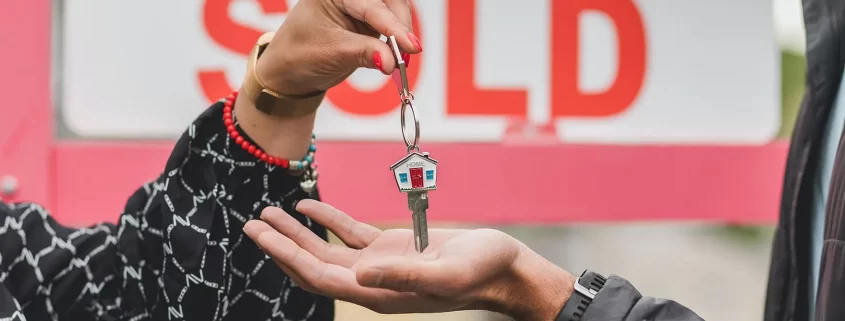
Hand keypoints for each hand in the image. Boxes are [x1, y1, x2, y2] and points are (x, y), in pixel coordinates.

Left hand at [243, 200, 575, 320]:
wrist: (505, 267)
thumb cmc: (484, 271)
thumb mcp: (448, 272)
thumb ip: (405, 276)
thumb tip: (358, 277)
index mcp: (380, 292)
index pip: (320, 277)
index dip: (288, 257)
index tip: (262, 236)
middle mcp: (372, 281)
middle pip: (313, 265)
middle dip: (281, 246)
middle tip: (252, 224)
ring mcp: (379, 265)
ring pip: (326, 250)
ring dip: (297, 234)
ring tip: (268, 215)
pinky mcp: (391, 248)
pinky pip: (350, 234)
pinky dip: (327, 220)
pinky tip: (308, 206)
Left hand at [259, 0, 421, 95]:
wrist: (290, 72)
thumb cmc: (300, 55)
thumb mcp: (332, 53)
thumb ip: (365, 53)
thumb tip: (392, 61)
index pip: (371, 7)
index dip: (393, 27)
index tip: (410, 46)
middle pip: (389, 2)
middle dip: (400, 26)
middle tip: (409, 53)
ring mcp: (361, 6)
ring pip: (395, 10)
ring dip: (402, 33)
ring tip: (403, 57)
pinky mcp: (369, 22)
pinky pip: (392, 25)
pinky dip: (398, 39)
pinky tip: (399, 54)